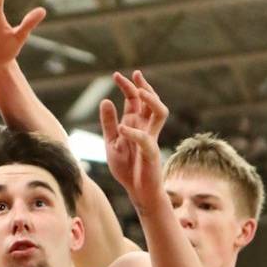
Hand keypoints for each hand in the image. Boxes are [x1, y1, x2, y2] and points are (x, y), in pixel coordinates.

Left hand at [100, 72, 168, 212]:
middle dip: (143, 86)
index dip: (128, 86)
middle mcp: (145, 127)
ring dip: (152, 101)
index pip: (134, 99)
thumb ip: (108, 123)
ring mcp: (151, 139)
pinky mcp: (152, 154)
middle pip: (150, 100)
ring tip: (139, 94)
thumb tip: (105, 100)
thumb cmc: (126, 167)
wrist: (137, 191)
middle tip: (134, 74)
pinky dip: (133, 133)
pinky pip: (146, 140)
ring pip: (160, 113)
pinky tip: (121, 130)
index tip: (116, 75)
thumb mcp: (111, 143)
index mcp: (135, 123)